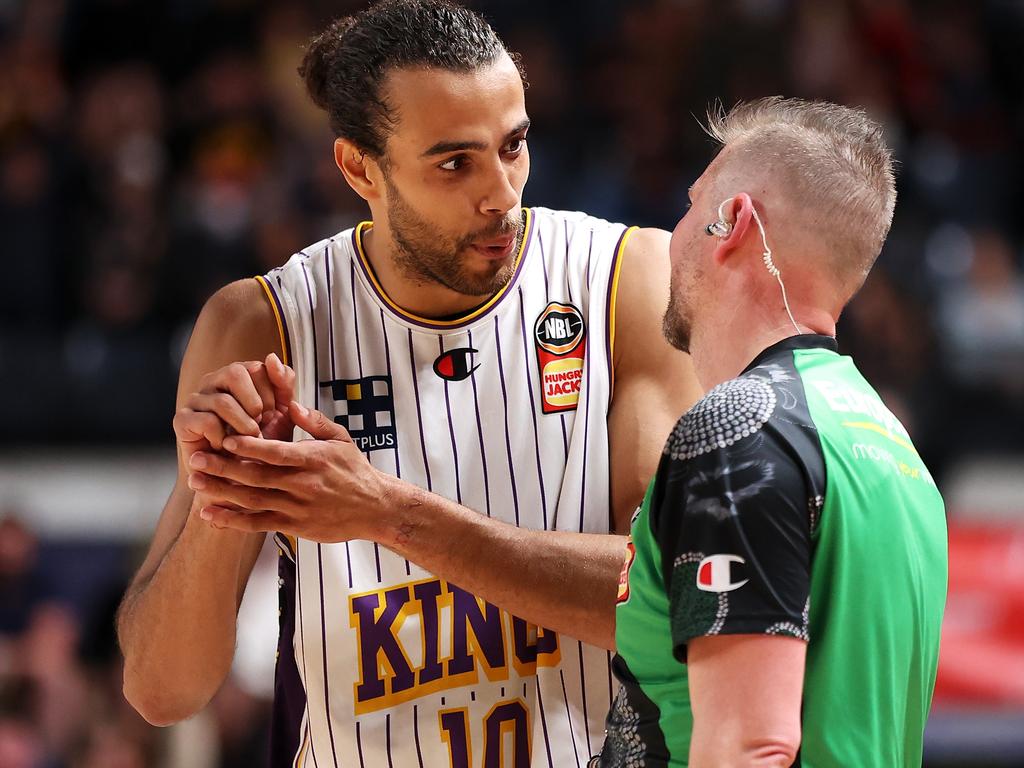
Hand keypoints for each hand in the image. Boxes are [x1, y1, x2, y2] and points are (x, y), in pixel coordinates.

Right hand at [173, 353, 295, 466]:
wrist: (240, 476)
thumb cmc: (261, 442)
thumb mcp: (282, 412)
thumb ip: (283, 384)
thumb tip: (272, 357)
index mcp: (237, 375)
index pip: (256, 367)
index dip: (270, 394)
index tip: (271, 416)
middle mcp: (213, 381)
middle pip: (234, 373)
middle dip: (255, 404)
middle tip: (259, 426)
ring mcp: (196, 399)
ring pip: (223, 401)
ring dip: (243, 426)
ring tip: (247, 440)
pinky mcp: (182, 420)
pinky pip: (207, 421)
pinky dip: (224, 438)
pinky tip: (226, 446)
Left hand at [186, 402, 394, 542]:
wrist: (375, 508)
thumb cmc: (356, 471)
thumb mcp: (340, 439)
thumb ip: (314, 422)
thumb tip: (290, 403)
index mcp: (312, 459)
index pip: (274, 451)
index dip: (247, 445)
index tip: (224, 438)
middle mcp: (303, 484)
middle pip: (256, 476)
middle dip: (222, 467)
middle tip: (195, 459)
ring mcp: (297, 507)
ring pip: (252, 500)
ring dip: (221, 492)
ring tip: (195, 483)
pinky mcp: (295, 526)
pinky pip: (258, 524)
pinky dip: (233, 521)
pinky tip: (211, 514)